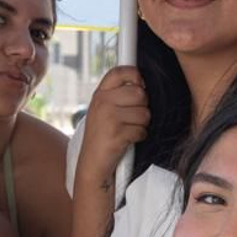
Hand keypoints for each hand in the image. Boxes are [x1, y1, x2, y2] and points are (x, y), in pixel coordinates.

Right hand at [76, 67, 148, 191]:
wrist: (92, 165)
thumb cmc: (102, 137)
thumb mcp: (103, 111)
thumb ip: (117, 95)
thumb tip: (142, 83)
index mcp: (100, 94)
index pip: (120, 71)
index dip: (135, 75)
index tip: (140, 85)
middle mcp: (102, 102)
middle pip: (140, 93)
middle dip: (143, 107)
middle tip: (133, 118)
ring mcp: (108, 118)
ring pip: (144, 113)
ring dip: (142, 124)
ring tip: (128, 130)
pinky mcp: (116, 134)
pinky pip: (141, 130)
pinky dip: (139, 137)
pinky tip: (127, 140)